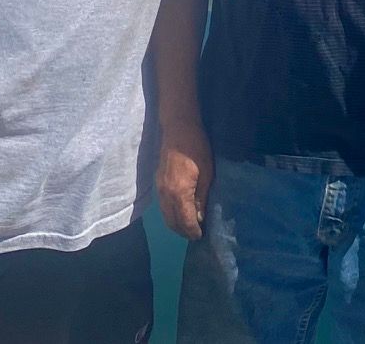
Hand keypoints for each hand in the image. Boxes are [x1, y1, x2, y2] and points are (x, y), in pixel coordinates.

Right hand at [157, 122, 213, 240]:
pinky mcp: (157, 183)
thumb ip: (201, 197)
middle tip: (195, 234)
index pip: (185, 221)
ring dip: (175, 224)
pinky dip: (170, 214)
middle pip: (171, 221)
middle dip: (183, 231)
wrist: (178, 128)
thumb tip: (199, 217)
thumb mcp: (207, 173)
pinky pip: (162, 205)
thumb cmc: (197, 148)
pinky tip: (180, 212)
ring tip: (189, 226)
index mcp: (179, 192)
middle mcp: (165, 194)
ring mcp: (159, 188)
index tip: (201, 236)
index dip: (193, 231)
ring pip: (165, 215)